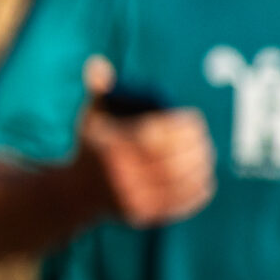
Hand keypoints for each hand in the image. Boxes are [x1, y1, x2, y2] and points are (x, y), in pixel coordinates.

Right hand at [74, 56, 214, 227]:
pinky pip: (180, 204)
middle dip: (196, 147)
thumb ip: (97, 90)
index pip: (156, 136)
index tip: (193, 118)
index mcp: (110, 148)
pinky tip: (204, 178)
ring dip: (201, 167)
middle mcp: (119, 176)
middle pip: (172, 161)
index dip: (182, 127)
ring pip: (180, 183)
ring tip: (206, 156)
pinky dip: (198, 191)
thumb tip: (97, 63)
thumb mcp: (90, 118)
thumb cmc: (91, 147)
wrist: (73, 194)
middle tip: (204, 138)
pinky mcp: (142, 216)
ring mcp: (131, 199)